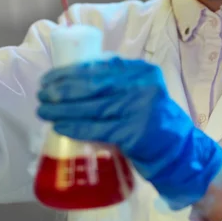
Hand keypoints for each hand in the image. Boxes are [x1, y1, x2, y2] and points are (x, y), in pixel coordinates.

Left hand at [37, 57, 221, 209]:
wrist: (179, 152)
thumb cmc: (152, 122)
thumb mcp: (140, 93)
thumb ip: (116, 84)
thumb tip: (74, 80)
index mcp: (142, 71)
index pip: (99, 67)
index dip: (70, 72)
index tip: (50, 77)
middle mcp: (143, 86)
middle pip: (93, 85)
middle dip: (62, 89)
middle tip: (42, 94)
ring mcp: (140, 110)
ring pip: (92, 107)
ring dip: (63, 110)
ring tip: (44, 111)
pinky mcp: (134, 133)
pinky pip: (97, 129)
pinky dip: (76, 127)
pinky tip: (60, 127)